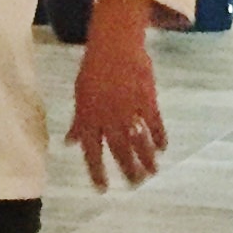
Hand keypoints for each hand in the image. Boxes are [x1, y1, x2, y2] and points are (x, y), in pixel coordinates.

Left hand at [68, 3, 167, 188]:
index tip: (103, 188)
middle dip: (128, 170)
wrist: (115, 43)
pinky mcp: (147, 100)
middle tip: (135, 184)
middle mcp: (109, 117)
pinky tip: (163, 148)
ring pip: (139, 142)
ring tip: (152, 172)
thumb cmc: (94, 69)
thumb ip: (78, 122)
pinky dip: (159, 138)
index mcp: (89, 117)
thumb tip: (69, 143)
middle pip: (120, 151)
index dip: (97, 172)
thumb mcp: (80, 95)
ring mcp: (129, 109)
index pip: (92, 152)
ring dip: (146, 159)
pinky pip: (155, 125)